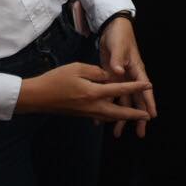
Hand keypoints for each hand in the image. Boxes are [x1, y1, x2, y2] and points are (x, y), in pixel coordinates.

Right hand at [15, 61, 152, 122]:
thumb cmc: (56, 79)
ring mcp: (86, 112)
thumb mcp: (78, 68)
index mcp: (93, 92)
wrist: (37, 97)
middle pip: (118, 112)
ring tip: (134, 116)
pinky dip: (111, 116)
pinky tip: (114, 114)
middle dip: (134, 114)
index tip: (149, 85)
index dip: (135, 86)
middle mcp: (92, 105)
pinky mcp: (81, 114)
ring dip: (123, 117)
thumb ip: (96, 72)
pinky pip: (101, 116)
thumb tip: (109, 76)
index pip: (119, 89)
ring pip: (110, 116)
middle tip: (147, 116)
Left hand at [98, 15, 154, 136]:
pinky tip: (100, 119)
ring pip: (123, 101)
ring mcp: (121, 79)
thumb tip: (118, 71)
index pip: (144, 88)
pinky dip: (107, 106)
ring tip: (118, 132)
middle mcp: (130, 77)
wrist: (112, 28)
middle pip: (136, 100)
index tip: (152, 116)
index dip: (148, 102)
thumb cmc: (120, 36)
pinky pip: (110, 96)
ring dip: (121, 116)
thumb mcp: (119, 47)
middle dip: (138, 116)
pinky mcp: (111, 78)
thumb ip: (118, 60)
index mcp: (136, 69)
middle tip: (140, 133)